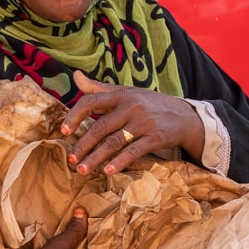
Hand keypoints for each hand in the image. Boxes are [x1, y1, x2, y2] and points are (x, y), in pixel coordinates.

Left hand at [60, 71, 205, 174]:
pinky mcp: (155, 138)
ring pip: (114, 142)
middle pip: (100, 127)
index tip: (64, 131)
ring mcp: (143, 123)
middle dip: (83, 145)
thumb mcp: (126, 92)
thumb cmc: (149, 104)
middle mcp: (130, 107)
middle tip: (70, 160)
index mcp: (120, 94)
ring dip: (96, 158)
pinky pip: (134, 152)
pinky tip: (108, 172)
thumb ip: (99, 88)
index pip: (91, 101)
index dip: (75, 116)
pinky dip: (120, 162)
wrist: (184, 116)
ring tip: (82, 170)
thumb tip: (76, 76)